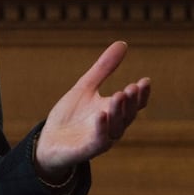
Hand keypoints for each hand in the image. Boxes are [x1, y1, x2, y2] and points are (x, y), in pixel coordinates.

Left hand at [34, 41, 151, 181]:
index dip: (141, 94)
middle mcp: (111, 127)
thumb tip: (123, 43)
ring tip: (119, 95)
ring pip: (115, 129)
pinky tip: (101, 115)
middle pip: (127, 116)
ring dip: (118, 113)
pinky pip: (97, 142)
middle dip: (130, 102)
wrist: (48, 141)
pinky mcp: (85, 150)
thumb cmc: (70, 115)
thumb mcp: (86, 87)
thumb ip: (103, 68)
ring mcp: (99, 139)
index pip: (133, 105)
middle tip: (132, 87)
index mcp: (113, 112)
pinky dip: (101, 130)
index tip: (145, 80)